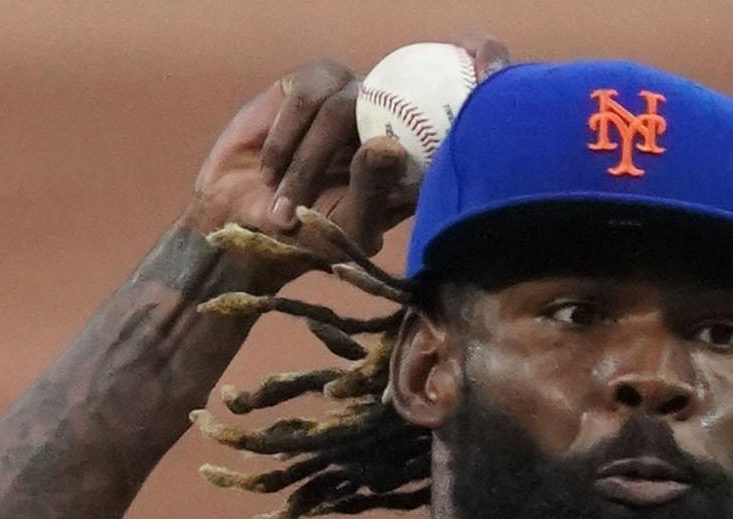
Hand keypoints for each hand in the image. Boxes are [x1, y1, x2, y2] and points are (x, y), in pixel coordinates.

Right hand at [179, 36, 510, 271]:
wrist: (243, 225)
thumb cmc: (309, 239)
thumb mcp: (349, 228)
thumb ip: (372, 190)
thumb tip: (387, 144)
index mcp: (422, 152)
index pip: (467, 94)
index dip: (488, 64)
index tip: (490, 69)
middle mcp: (391, 118)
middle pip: (410, 84)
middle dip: (390, 117)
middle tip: (367, 161)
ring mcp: (350, 98)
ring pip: (344, 102)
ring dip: (310, 162)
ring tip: (288, 206)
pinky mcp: (306, 87)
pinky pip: (306, 95)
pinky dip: (286, 140)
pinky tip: (271, 172)